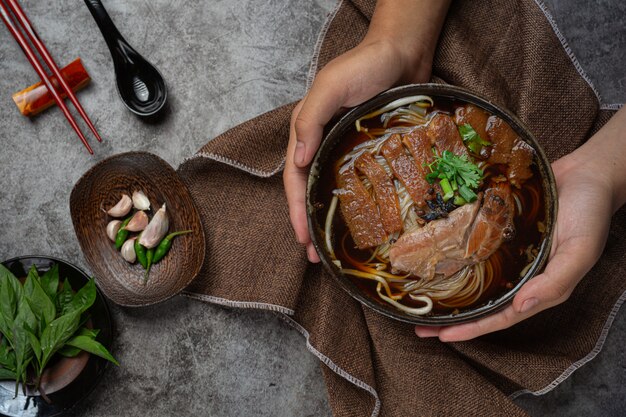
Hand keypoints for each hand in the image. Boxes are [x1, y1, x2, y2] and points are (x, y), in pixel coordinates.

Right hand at [284, 38, 431, 261]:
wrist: (403, 50)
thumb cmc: (366, 64)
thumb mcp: (332, 87)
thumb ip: (310, 120)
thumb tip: (297, 161)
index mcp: (307, 131)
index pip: (295, 179)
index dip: (296, 211)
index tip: (303, 240)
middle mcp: (323, 143)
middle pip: (310, 190)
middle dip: (309, 224)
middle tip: (316, 257)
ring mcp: (346, 148)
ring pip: (333, 190)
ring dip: (330, 219)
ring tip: (334, 248)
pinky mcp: (370, 150)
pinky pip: (360, 181)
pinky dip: (357, 203)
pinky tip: (364, 220)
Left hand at [415, 151, 614, 340]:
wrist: (587, 171)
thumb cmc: (589, 212)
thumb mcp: (580, 251)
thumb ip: (555, 281)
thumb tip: (521, 306)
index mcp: (538, 285)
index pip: (500, 316)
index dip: (472, 328)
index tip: (443, 336)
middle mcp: (518, 272)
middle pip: (481, 302)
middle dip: (451, 317)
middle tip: (419, 326)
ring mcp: (507, 252)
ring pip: (473, 276)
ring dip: (447, 288)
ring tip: (418, 297)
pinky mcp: (498, 229)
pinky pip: (473, 246)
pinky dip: (454, 254)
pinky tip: (434, 255)